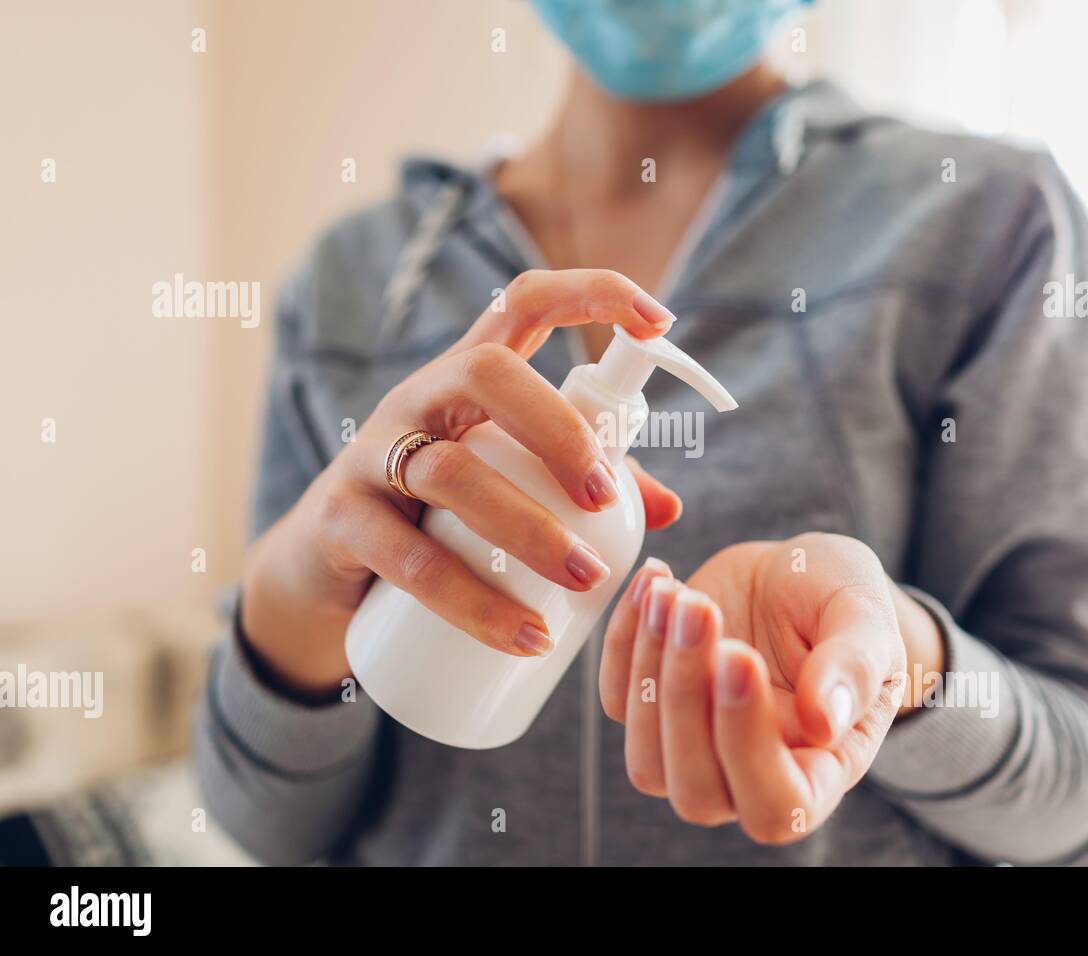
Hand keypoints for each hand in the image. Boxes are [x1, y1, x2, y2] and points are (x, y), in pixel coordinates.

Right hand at [242, 269, 681, 697]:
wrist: (320, 575)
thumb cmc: (432, 517)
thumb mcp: (504, 488)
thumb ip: (579, 488)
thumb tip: (668, 508)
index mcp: (468, 381)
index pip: (524, 304)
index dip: (593, 294)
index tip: (660, 319)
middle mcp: (419, 401)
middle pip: (487, 371)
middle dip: (559, 429)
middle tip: (603, 499)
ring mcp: (371, 455)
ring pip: (451, 471)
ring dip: (529, 528)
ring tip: (584, 580)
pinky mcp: (341, 521)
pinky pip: (411, 559)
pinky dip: (475, 603)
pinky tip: (525, 637)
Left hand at [600, 533, 928, 844]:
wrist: (799, 575)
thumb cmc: (841, 603)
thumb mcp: (866, 619)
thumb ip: (854, 667)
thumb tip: (825, 722)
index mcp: (819, 771)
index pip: (776, 807)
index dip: (747, 747)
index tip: (740, 656)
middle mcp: (751, 776)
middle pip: (696, 789)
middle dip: (686, 695)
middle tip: (699, 609)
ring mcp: (696, 747)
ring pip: (647, 757)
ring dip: (648, 669)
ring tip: (671, 592)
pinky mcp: (655, 706)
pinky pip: (617, 699)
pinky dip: (622, 640)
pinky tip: (654, 582)